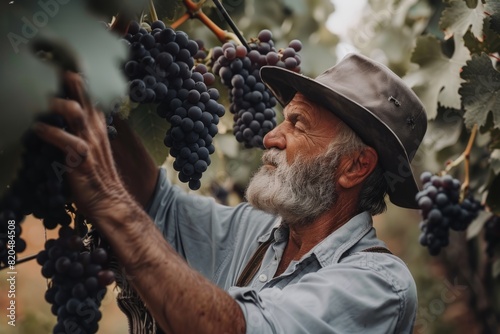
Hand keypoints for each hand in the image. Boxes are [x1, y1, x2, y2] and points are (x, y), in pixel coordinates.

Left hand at [34, 71, 132, 219]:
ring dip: (55, 102)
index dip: (77, 72)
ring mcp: (89, 142)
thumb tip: (58, 112)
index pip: (89, 89)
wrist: (109, 201)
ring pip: (75, 112)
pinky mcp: (82, 160)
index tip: (59, 56)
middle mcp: (94, 128)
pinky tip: (36, 127)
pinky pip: (66, 141)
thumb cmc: (95, 174)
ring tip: (35, 97)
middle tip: (45, 62)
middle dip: (66, 75)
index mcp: (96, 122)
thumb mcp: (89, 145)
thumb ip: (78, 127)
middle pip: (84, 92)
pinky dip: (49, 132)